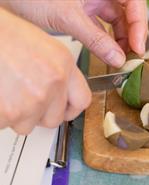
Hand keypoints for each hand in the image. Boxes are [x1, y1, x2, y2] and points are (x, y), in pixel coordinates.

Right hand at [0, 9, 90, 133]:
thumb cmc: (3, 36)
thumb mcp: (41, 45)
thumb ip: (56, 71)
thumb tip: (60, 93)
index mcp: (64, 64)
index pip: (82, 100)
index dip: (70, 109)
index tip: (63, 111)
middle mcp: (54, 82)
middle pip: (53, 119)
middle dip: (38, 115)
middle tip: (23, 100)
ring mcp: (34, 99)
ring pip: (27, 125)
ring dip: (15, 115)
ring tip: (5, 91)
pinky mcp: (12, 112)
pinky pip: (5, 124)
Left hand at [1, 0, 147, 67]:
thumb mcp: (68, 17)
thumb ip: (96, 40)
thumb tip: (117, 58)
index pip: (133, 1)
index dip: (139, 24)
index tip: (137, 46)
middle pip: (127, 12)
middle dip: (132, 33)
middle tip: (132, 54)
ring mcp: (92, 0)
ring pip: (117, 20)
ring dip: (121, 39)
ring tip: (121, 57)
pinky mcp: (84, 11)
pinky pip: (102, 27)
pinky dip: (106, 40)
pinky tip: (108, 53)